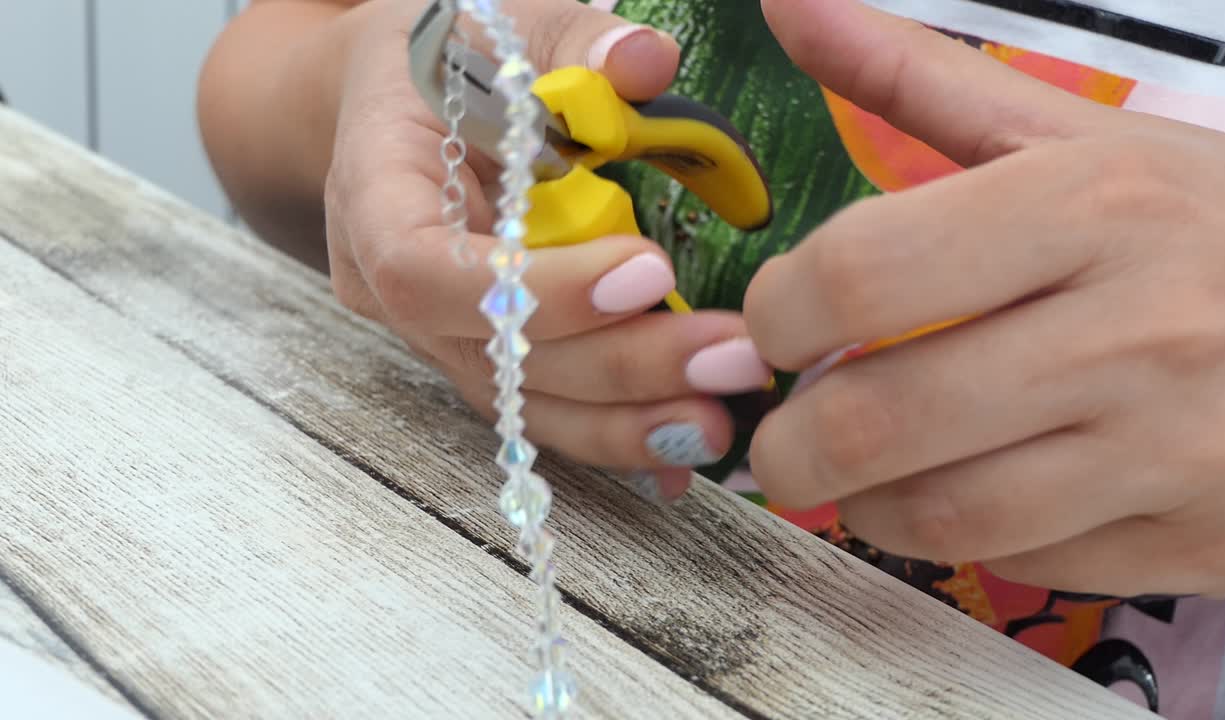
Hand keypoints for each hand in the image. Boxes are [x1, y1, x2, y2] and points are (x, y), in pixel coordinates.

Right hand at [324, 0, 771, 500]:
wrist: (397, 103)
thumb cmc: (445, 56)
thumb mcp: (500, 20)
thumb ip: (571, 38)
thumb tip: (649, 61)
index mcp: (374, 192)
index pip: (424, 271)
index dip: (532, 289)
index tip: (647, 269)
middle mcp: (392, 286)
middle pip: (493, 357)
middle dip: (619, 365)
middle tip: (729, 356)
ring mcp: (438, 333)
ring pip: (522, 404)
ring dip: (627, 420)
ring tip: (726, 416)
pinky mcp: (485, 357)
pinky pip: (545, 410)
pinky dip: (617, 432)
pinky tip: (687, 445)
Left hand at [744, 0, 1224, 596]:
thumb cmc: (1212, 221)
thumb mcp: (1077, 138)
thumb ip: (920, 79)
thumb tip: (790, 11)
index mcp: (1095, 202)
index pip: (862, 272)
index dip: (779, 313)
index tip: (779, 326)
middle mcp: (1142, 329)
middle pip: (880, 419)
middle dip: (791, 445)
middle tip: (788, 435)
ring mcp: (1184, 448)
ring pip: (944, 516)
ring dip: (867, 503)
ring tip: (870, 470)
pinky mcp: (1211, 538)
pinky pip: (1035, 565)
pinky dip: (974, 537)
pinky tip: (982, 491)